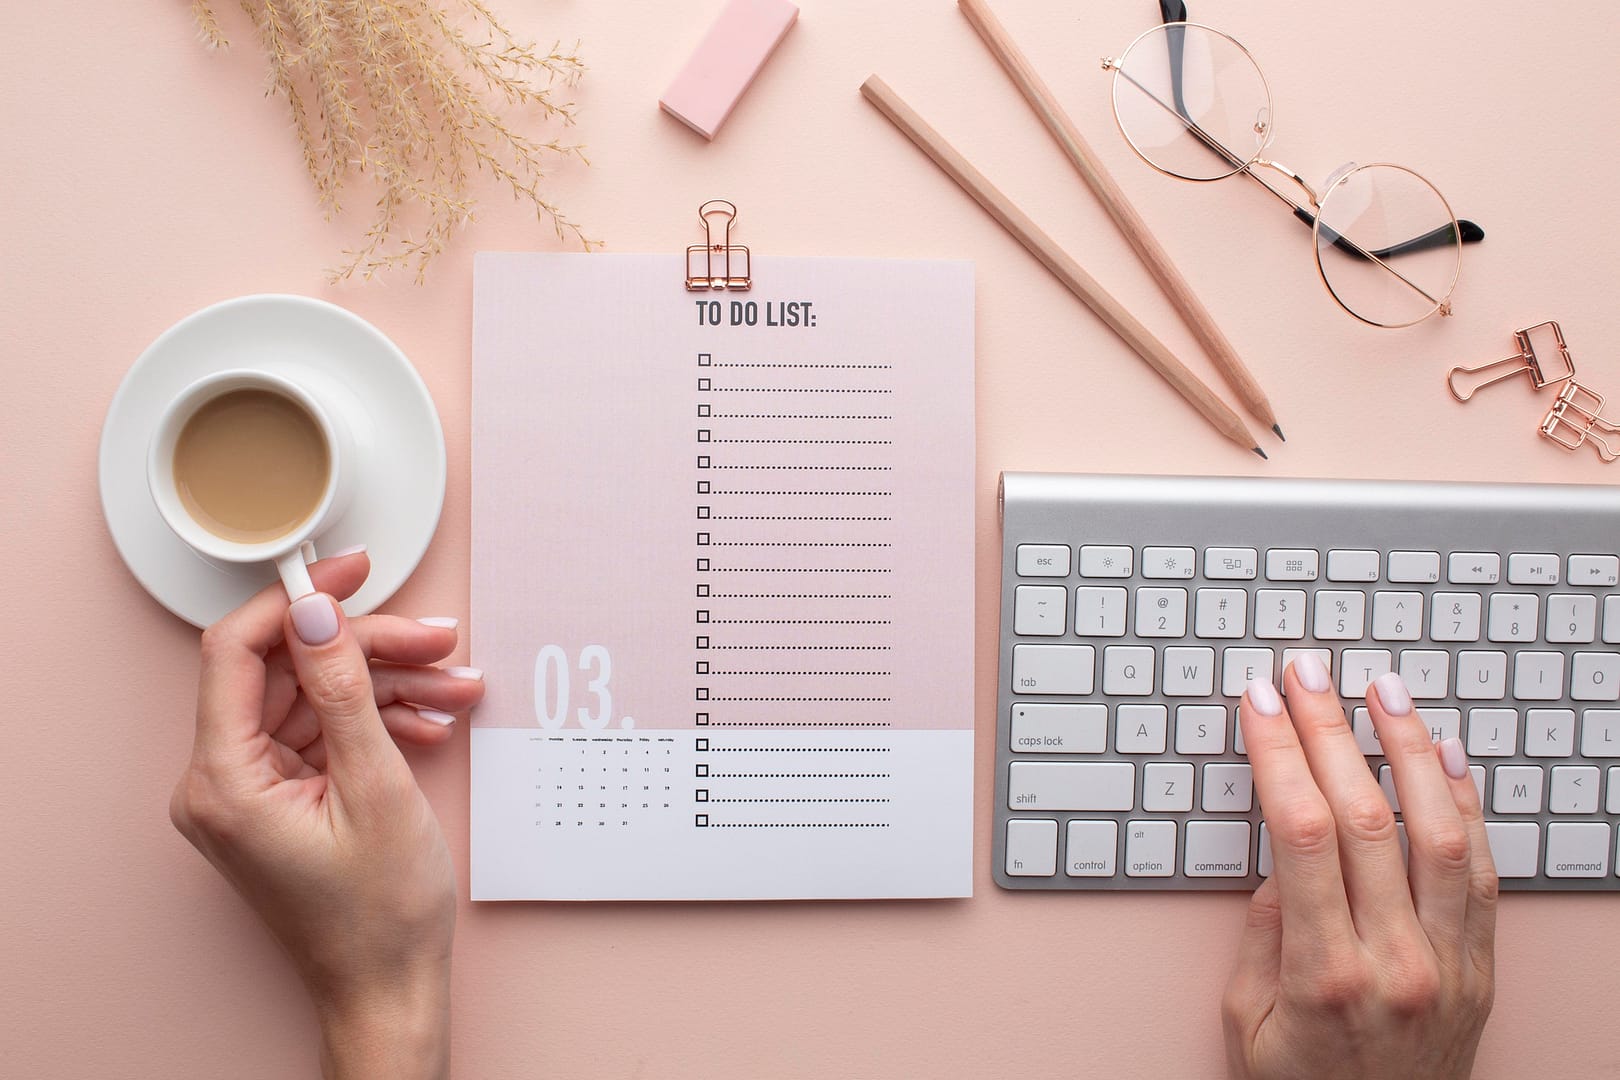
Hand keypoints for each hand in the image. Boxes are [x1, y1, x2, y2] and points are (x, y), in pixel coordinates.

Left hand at [169, 551, 482, 1079]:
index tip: (346, 570)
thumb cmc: (380, 915)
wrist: (391, 989)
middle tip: (434, 638)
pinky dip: (379, 723)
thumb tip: (316, 615)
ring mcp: (252, 793)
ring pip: (315, 700)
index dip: (294, 601)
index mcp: (223, 781)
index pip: (235, 652)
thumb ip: (343, 691)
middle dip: (368, 650)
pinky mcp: (283, 801)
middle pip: (287, 673)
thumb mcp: (375, 787)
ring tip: (454, 684)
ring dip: (387, 687)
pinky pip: (326, 735)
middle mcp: (223, 783)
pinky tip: (431, 723)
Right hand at [1224, 657, 1495, 1079]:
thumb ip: (1263, 934)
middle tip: (1306, 672)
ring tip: (1383, 691)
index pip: (1301, 833)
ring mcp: (1449, 963)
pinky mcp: (1481, 968)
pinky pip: (1481, 872)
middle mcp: (1398, 962)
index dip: (1279, 754)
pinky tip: (1447, 756)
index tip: (1259, 703)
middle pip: (1365, 817)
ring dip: (1408, 749)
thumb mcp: (1245, 1020)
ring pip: (1437, 832)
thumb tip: (1281, 855)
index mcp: (1326, 974)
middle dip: (1328, 730)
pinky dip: (1467, 805)